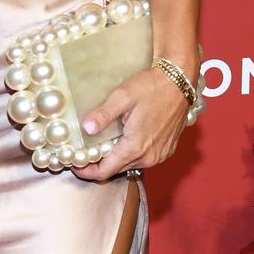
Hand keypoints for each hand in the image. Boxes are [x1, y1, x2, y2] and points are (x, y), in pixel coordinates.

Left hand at [74, 63, 194, 181]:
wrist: (179, 81)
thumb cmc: (152, 86)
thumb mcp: (123, 97)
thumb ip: (103, 115)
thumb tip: (86, 128)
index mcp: (135, 147)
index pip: (104, 172)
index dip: (86, 171)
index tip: (74, 164)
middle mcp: (148, 157)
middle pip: (116, 170)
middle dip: (99, 164)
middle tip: (84, 152)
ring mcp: (159, 155)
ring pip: (129, 164)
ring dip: (115, 158)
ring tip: (102, 145)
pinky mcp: (166, 150)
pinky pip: (143, 159)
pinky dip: (130, 153)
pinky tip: (123, 139)